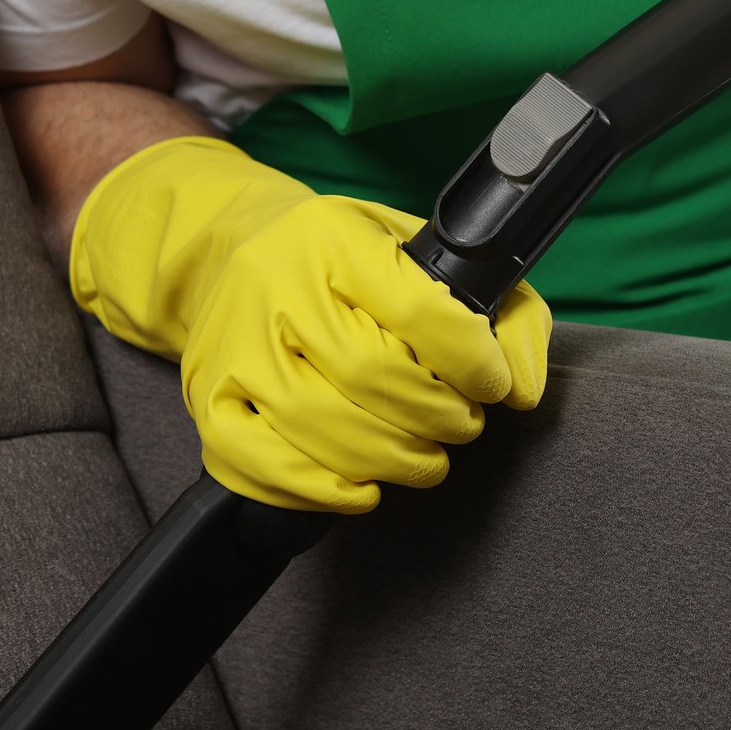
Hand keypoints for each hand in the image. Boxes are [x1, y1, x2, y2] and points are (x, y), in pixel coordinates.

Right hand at [70, 137, 552, 512]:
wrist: (227, 254)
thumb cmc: (342, 266)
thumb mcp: (422, 254)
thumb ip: (499, 310)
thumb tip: (523, 389)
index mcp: (336, 239)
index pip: (420, 309)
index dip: (472, 361)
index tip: (491, 385)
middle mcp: (277, 284)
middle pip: (369, 374)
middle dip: (436, 417)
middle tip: (459, 425)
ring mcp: (235, 343)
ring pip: (317, 425)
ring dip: (390, 460)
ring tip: (424, 458)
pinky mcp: (207, 395)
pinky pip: (259, 461)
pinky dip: (321, 490)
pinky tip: (362, 487)